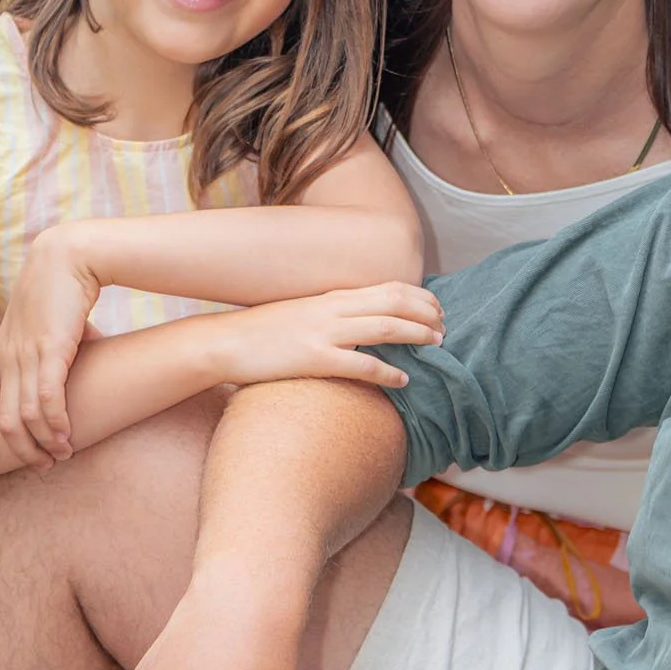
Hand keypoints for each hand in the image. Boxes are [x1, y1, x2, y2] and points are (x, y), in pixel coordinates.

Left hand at [0, 226, 99, 464]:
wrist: (69, 257)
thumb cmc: (61, 290)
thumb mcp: (48, 326)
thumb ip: (58, 348)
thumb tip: (88, 354)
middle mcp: (7, 358)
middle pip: (0, 421)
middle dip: (20, 451)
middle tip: (42, 465)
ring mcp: (26, 354)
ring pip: (24, 416)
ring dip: (43, 442)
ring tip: (62, 454)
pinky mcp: (52, 349)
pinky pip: (47, 398)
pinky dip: (56, 423)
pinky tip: (68, 435)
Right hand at [213, 282, 443, 390]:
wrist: (224, 343)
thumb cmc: (263, 333)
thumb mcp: (304, 314)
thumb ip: (334, 315)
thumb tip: (362, 324)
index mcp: (332, 297)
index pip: (387, 287)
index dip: (418, 297)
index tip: (437, 308)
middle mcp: (333, 309)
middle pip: (395, 302)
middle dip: (426, 313)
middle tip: (446, 328)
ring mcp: (324, 333)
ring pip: (386, 327)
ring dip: (417, 335)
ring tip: (437, 346)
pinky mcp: (314, 359)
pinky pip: (361, 364)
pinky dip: (388, 372)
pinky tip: (403, 381)